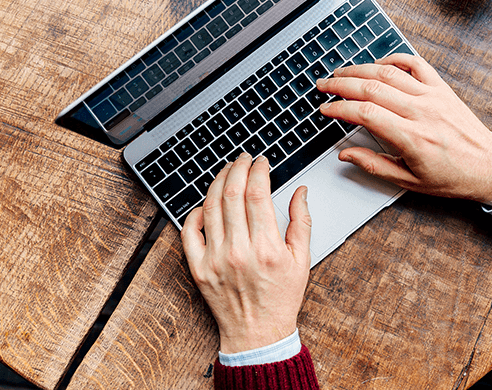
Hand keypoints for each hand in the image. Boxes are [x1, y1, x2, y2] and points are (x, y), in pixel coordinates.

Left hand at [181, 153, 311, 352]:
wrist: (257, 334)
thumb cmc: (281, 298)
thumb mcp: (302, 260)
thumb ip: (301, 222)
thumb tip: (300, 191)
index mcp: (266, 248)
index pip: (258, 194)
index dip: (259, 170)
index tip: (262, 161)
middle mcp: (238, 251)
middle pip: (232, 194)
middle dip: (238, 168)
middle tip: (243, 158)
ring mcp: (215, 259)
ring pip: (210, 207)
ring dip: (218, 182)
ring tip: (227, 171)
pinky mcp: (198, 268)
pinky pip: (189, 232)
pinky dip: (195, 212)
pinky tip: (206, 203)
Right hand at [316, 53, 491, 204]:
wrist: (488, 166)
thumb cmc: (452, 177)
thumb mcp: (409, 181)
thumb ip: (374, 166)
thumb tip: (346, 155)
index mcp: (411, 137)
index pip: (365, 114)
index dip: (340, 108)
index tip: (326, 109)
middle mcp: (421, 112)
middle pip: (371, 88)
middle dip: (341, 84)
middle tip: (324, 86)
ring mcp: (432, 96)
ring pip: (389, 73)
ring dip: (360, 69)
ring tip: (342, 73)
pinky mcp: (442, 88)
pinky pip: (415, 64)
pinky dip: (394, 59)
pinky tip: (378, 64)